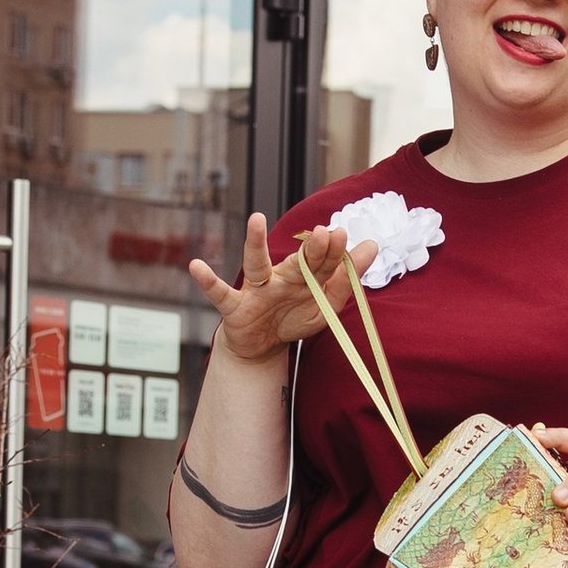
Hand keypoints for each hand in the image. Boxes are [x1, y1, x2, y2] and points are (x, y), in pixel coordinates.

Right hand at [188, 215, 377, 364]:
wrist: (263, 347)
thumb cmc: (293, 318)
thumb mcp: (325, 305)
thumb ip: (347, 278)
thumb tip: (371, 245)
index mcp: (304, 278)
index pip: (322, 264)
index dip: (333, 253)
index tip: (344, 235)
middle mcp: (280, 278)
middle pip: (297, 263)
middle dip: (311, 250)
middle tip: (325, 232)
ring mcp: (256, 290)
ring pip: (257, 265)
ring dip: (256, 243)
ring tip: (256, 219)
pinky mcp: (235, 307)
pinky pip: (220, 293)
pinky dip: (207, 281)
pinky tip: (196, 266)